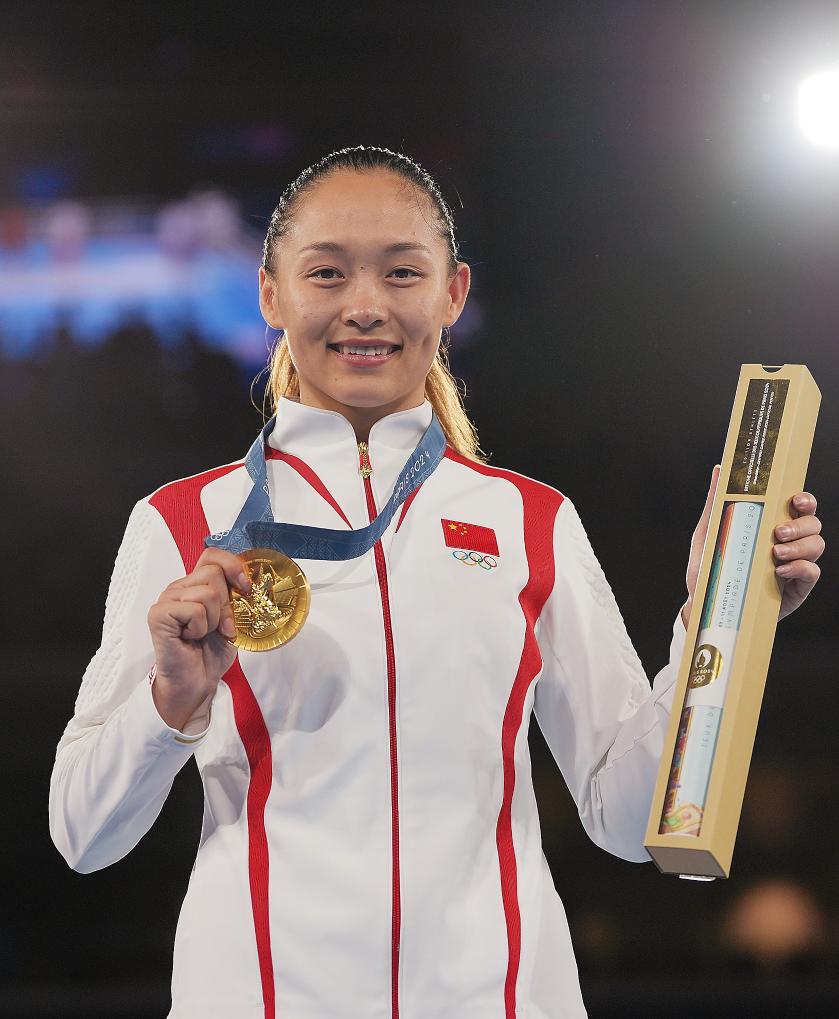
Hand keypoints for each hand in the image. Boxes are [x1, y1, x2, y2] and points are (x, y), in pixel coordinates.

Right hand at [147, 548, 249, 729]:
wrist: (196, 683)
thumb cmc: (210, 653)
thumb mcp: (232, 620)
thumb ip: (235, 597)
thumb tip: (251, 581)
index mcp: (195, 585)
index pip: (212, 555)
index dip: (233, 566)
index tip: (245, 588)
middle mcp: (179, 588)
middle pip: (214, 573)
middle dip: (227, 604)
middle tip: (221, 627)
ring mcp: (167, 599)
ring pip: (207, 592)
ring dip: (214, 619)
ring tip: (203, 634)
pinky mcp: (159, 614)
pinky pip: (194, 609)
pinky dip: (200, 627)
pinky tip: (190, 638)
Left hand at [681, 469, 823, 625]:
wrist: (707, 604)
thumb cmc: (709, 566)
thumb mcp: (710, 532)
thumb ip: (716, 501)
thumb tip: (719, 469)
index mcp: (771, 524)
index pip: (799, 506)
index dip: (805, 500)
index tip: (796, 500)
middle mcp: (788, 541)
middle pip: (813, 523)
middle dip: (800, 525)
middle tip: (777, 532)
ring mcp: (795, 564)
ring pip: (817, 545)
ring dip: (799, 546)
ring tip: (775, 553)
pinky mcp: (797, 587)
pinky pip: (812, 572)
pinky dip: (799, 567)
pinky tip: (779, 571)